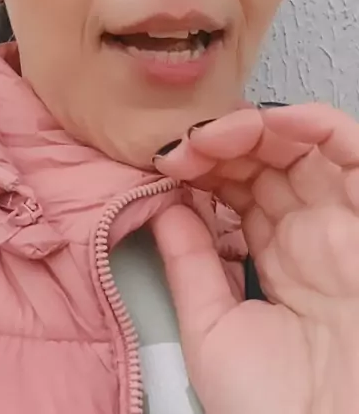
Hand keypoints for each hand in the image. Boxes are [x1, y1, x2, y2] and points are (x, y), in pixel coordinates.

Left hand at [152, 104, 358, 413]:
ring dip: (254, 129)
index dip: (204, 168)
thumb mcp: (211, 330)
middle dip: (221, 144)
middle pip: (266, 162)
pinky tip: (269, 119)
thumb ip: (189, 265)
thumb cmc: (275, 405)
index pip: (240, 190)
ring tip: (212, 136)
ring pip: (302, 147)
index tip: (165, 163)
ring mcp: (342, 223)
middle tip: (184, 147)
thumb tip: (164, 207)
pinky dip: (313, 124)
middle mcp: (311, 235)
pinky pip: (351, 151)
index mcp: (277, 260)